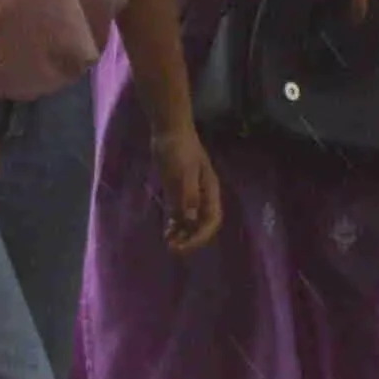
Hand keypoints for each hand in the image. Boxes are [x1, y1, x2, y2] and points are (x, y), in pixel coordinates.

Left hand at [150, 114, 224, 253]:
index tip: (184, 246)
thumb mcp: (182, 171)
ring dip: (183, 234)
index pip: (211, 222)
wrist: (168, 129)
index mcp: (210, 192)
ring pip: (192, 221)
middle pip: (203, 225)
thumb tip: (189, 220)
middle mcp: (204, 196)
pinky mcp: (180, 190)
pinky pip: (182, 213)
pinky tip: (167, 230)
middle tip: (173, 249)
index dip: (199, 237)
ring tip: (169, 243)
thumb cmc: (177, 149)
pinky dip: (176, 224)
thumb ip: (186, 195)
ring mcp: (192, 193)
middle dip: (191, 239)